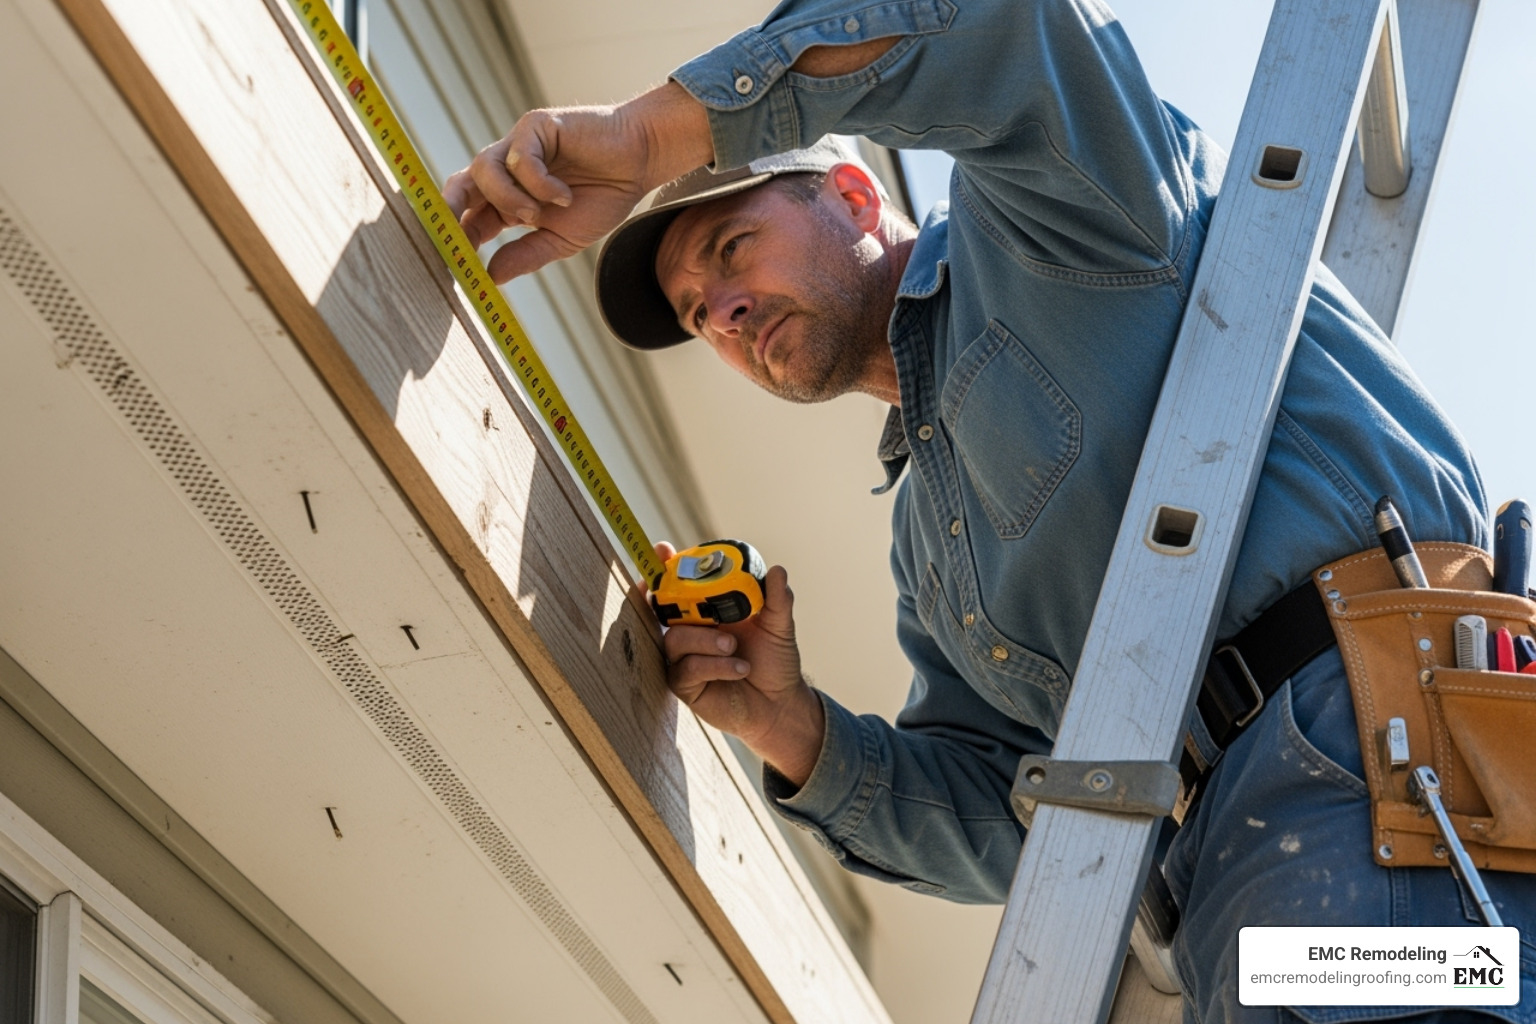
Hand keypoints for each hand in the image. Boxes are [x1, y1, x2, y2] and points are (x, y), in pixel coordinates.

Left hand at [443, 82, 711, 281]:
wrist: (638, 163)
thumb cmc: (603, 196)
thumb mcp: (563, 239)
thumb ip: (527, 255)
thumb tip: (491, 277)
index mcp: (507, 200)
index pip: (468, 216)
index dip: (457, 237)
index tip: (455, 264)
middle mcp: (506, 171)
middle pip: (460, 185)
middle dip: (449, 208)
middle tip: (452, 237)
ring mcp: (518, 146)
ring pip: (484, 169)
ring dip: (507, 199)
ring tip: (537, 216)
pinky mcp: (535, 127)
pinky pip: (519, 157)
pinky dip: (538, 183)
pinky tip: (563, 196)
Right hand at [646, 543, 825, 785]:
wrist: (780, 703)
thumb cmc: (775, 662)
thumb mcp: (779, 627)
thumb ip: (777, 600)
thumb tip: (777, 570)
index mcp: (708, 610)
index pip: (681, 584)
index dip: (664, 566)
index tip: (662, 549)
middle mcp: (692, 630)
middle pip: (664, 608)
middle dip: (664, 597)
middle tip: (688, 600)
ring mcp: (685, 657)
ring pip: (676, 639)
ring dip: (705, 640)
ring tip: (733, 646)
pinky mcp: (685, 685)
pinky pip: (687, 669)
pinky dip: (714, 665)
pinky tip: (740, 669)